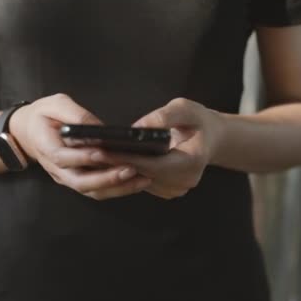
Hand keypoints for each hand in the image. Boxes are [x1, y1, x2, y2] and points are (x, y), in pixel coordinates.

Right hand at [9, 93, 151, 199]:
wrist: (28, 131)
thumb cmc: (42, 115)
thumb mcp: (56, 104)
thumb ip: (76, 114)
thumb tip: (99, 128)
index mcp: (46, 147)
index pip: (63, 157)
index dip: (83, 157)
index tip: (103, 153)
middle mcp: (56, 168)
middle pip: (80, 182)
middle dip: (107, 178)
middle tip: (131, 169)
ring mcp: (66, 177)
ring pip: (91, 191)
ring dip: (116, 188)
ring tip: (141, 179)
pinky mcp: (76, 180)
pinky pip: (96, 190)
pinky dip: (116, 189)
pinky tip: (135, 182)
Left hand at [96, 98, 224, 199]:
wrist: (212, 139)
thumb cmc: (198, 121)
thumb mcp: (185, 109)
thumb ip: (163, 116)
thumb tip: (135, 128)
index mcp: (192, 162)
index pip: (151, 164)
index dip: (125, 158)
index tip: (101, 150)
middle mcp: (183, 181)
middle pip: (141, 176)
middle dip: (114, 164)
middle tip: (87, 153)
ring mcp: (175, 189)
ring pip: (138, 182)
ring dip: (116, 170)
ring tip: (91, 156)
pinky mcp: (166, 190)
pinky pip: (141, 183)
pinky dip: (125, 172)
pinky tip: (107, 161)